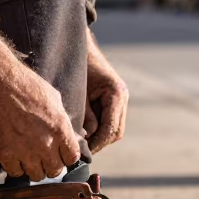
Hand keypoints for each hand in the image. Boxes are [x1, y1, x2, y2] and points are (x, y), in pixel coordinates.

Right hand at [0, 32, 80, 180]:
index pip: (72, 158)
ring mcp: (24, 151)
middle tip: (42, 156)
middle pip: (55, 170)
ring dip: (32, 168)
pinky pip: (14, 172)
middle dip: (50, 164)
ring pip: (36, 175)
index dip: (66, 157)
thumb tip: (69, 134)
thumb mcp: (53, 98)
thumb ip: (62, 120)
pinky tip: (12, 155)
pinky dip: (14, 167)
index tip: (59, 154)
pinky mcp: (4, 153)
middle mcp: (45, 143)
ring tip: (27, 156)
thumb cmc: (24, 84)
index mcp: (60, 129)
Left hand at [83, 31, 127, 153]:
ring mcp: (120, 99)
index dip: (98, 143)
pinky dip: (99, 129)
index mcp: (116, 93)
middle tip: (80, 151)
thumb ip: (84, 117)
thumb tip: (85, 140)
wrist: (78, 46)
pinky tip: (84, 132)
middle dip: (99, 143)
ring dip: (99, 137)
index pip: (111, 129)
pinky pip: (109, 121)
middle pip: (116, 132)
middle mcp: (122, 97)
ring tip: (81, 143)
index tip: (83, 152)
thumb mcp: (78, 94)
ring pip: (114, 129)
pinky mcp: (114, 100)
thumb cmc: (76, 67)